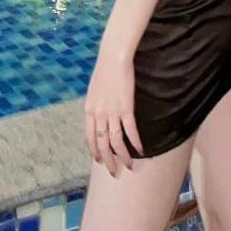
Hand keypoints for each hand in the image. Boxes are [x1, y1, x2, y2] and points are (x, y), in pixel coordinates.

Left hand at [84, 49, 143, 174]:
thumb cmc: (104, 70)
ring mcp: (112, 112)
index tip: (98, 161)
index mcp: (89, 110)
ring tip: (129, 166)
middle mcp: (98, 114)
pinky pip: (130, 131)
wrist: (113, 57)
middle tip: (113, 172)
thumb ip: (96, 104)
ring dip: (123, 156)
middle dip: (108, 161)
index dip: (94, 151)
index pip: (89, 137)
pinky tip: (141, 150)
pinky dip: (135, 143)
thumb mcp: (94, 89)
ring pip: (116, 142)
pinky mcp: (126, 108)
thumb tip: (99, 113)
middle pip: (102, 144)